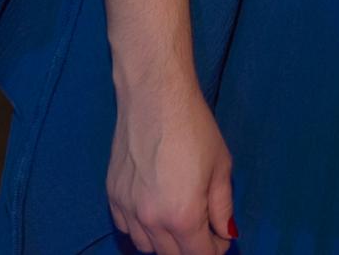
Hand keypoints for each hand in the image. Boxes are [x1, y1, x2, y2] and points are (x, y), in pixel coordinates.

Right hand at [106, 77, 235, 254]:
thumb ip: (223, 207)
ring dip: (166, 242)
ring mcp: (127, 210)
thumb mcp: (221, 167)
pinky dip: (142, 229)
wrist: (154, 98)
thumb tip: (226, 233)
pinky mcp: (112, 196)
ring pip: (147, 246)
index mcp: (183, 216)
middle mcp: (151, 220)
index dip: (215, 249)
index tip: (221, 237)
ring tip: (180, 219)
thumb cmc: (195, 128)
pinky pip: (127, 228)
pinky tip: (155, 211)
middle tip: (205, 228)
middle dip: (192, 247)